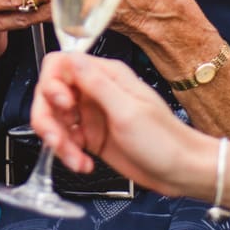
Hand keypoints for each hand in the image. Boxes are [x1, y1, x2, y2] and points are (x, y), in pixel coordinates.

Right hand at [31, 50, 199, 196]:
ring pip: (55, 120)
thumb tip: (71, 58)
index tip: (63, 106)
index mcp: (106, 76)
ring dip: (58, 142)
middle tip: (58, 140)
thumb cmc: (164, 140)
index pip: (60, 65)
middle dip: (48, 119)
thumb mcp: (128, 111)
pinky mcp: (91, 137)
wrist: (181, 171)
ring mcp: (92, 115)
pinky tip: (83, 164)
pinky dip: (68, 154)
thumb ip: (96, 84)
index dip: (52, 84)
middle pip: (50, 95)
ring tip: (75, 160)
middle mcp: (95, 91)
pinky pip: (65, 140)